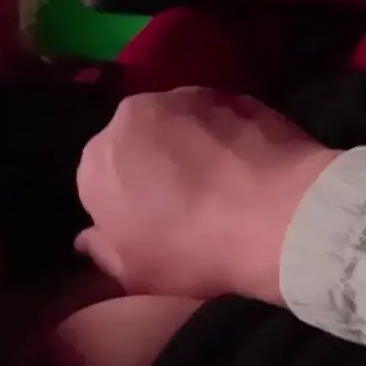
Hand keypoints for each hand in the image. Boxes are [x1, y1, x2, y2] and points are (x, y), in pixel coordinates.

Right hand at [75, 87, 338, 302]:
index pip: (98, 182)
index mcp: (97, 161)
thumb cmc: (193, 250)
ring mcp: (185, 96)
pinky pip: (218, 119)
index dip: (123, 207)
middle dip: (152, 167)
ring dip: (189, 147)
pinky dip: (226, 138)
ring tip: (221, 184)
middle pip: (135, 144)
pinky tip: (247, 168)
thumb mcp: (135, 273)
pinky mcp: (232, 92)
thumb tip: (87, 238)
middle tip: (185, 204)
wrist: (277, 215)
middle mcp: (130, 115)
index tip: (150, 227)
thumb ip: (102, 250)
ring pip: (176, 125)